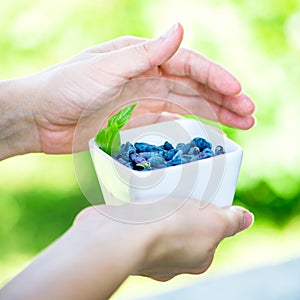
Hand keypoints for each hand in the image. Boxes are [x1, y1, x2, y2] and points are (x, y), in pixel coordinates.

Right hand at [0, 200, 252, 299]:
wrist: (119, 237)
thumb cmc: (170, 229)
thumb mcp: (211, 222)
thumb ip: (230, 221)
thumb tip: (247, 219)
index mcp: (198, 258)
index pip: (211, 230)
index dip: (210, 209)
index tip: (202, 193)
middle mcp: (174, 259)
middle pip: (187, 225)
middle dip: (186, 206)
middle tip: (183, 186)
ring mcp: (148, 250)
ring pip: (163, 222)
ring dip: (164, 207)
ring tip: (163, 188)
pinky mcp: (128, 238)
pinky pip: (142, 220)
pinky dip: (144, 209)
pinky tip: (143, 197)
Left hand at [24, 22, 254, 154]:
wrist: (41, 118)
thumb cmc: (65, 89)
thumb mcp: (105, 68)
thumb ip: (143, 53)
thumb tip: (180, 29)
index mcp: (141, 57)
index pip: (188, 65)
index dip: (215, 77)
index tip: (237, 92)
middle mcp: (146, 76)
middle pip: (194, 86)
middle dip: (223, 98)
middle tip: (249, 112)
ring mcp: (143, 100)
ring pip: (187, 104)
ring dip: (214, 112)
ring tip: (240, 122)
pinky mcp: (137, 121)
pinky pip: (171, 121)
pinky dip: (190, 125)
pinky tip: (208, 131)